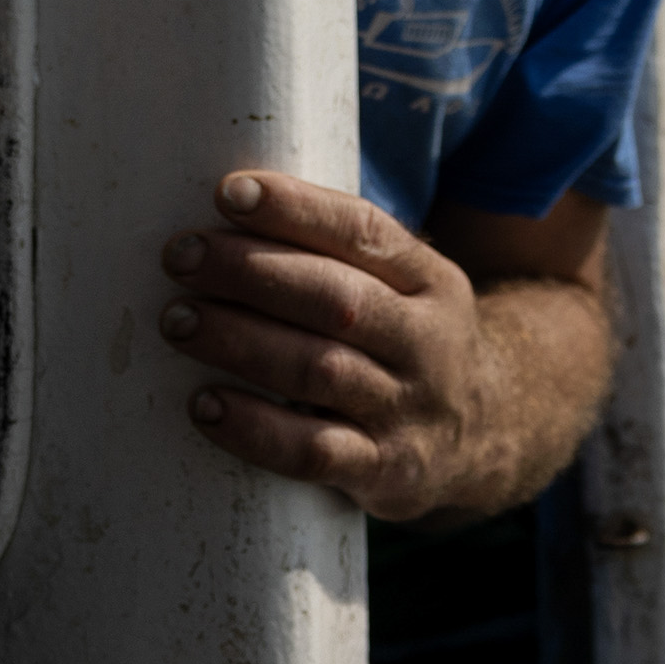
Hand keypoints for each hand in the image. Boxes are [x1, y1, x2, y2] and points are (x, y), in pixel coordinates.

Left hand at [162, 171, 525, 522]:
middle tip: (180, 258)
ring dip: (240, 342)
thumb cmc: (406, 345)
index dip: (296, 209)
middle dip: (251, 272)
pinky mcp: (387, 470)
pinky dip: (255, 429)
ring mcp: (409, 409)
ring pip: (320, 371)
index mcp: (429, 280)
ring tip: (178, 321)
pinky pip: (314, 451)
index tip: (229, 193)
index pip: (364, 232)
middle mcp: (427, 341)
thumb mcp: (405, 289)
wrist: (486, 435)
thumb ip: (336, 258)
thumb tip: (223, 216)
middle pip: (337, 299)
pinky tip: (206, 406)